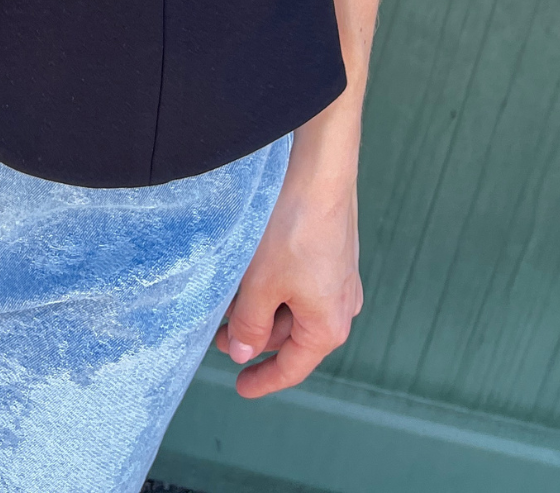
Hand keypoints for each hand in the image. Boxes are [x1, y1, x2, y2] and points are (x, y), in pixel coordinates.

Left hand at [215, 101, 363, 397]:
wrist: (320, 172)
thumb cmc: (292, 231)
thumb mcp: (261, 285)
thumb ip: (249, 324)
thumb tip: (242, 351)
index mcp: (328, 326)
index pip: (292, 367)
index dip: (263, 380)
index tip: (240, 387)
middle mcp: (342, 306)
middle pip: (292, 336)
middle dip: (255, 335)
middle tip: (218, 332)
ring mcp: (340, 278)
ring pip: (294, 305)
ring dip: (262, 307)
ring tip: (228, 296)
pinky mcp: (333, 252)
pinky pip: (301, 282)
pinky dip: (275, 285)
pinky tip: (250, 271)